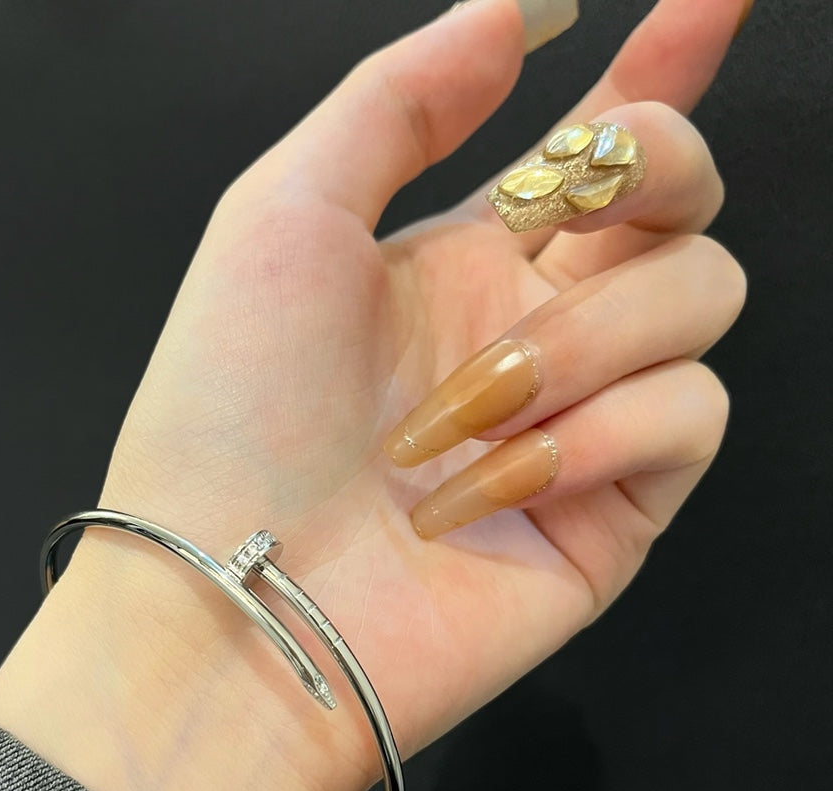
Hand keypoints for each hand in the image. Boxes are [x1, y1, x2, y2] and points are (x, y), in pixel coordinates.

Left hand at [0, 0, 747, 790]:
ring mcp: (580, 420)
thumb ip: (400, 101)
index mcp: (466, 259)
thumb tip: (518, 9)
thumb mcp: (284, 216)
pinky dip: (589, 438)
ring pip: (698, 302)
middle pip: (682, 206)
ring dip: (580, 340)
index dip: (664, 66)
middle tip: (578, 199)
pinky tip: (486, 490)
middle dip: (660, 166)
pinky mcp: (613, 511)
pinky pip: (686, 418)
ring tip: (457, 417)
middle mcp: (535, 329)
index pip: (596, 147)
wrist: (237, 594)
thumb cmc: (230, 410)